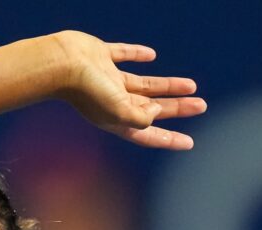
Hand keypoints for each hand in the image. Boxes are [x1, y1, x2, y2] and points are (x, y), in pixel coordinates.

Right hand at [51, 31, 205, 149]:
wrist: (60, 64)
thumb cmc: (86, 91)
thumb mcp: (118, 112)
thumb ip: (141, 116)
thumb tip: (158, 109)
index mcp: (116, 120)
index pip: (148, 133)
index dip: (169, 139)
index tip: (190, 143)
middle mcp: (113, 102)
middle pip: (153, 108)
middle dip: (177, 109)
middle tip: (201, 106)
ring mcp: (107, 79)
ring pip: (144, 85)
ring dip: (167, 86)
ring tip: (191, 86)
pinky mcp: (101, 57)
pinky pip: (124, 56)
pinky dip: (137, 55)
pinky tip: (150, 55)